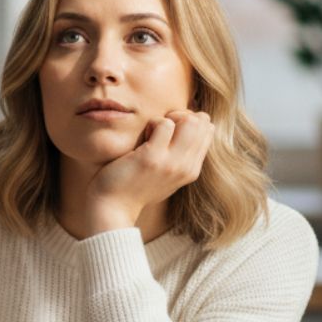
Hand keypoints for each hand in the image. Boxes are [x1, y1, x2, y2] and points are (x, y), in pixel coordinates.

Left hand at [84, 109, 213, 234]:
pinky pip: (164, 124)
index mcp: (191, 170)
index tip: (170, 130)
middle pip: (202, 123)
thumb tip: (190, 126)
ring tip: (151, 132)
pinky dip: (152, 122)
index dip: (189, 121)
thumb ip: (180, 157)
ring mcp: (171, 162)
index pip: (208, 131)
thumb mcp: (166, 175)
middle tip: (160, 127)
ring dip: (167, 118)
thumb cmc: (134, 187)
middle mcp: (186, 167)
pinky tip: (142, 136)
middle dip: (181, 115)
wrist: (114, 207)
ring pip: (189, 121)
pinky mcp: (152, 157)